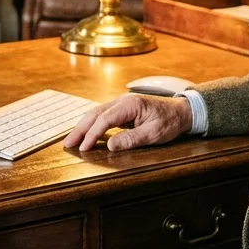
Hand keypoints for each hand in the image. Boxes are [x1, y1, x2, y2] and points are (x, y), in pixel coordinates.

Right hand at [62, 94, 190, 151]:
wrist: (181, 111)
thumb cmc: (169, 122)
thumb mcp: (153, 134)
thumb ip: (131, 139)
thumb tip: (109, 145)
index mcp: (130, 105)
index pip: (105, 119)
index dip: (92, 134)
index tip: (83, 148)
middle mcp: (122, 101)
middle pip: (95, 114)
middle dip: (80, 129)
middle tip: (67, 144)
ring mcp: (121, 104)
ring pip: (96, 113)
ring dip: (82, 127)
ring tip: (71, 140)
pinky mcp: (122, 110)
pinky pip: (102, 116)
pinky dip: (91, 125)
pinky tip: (85, 134)